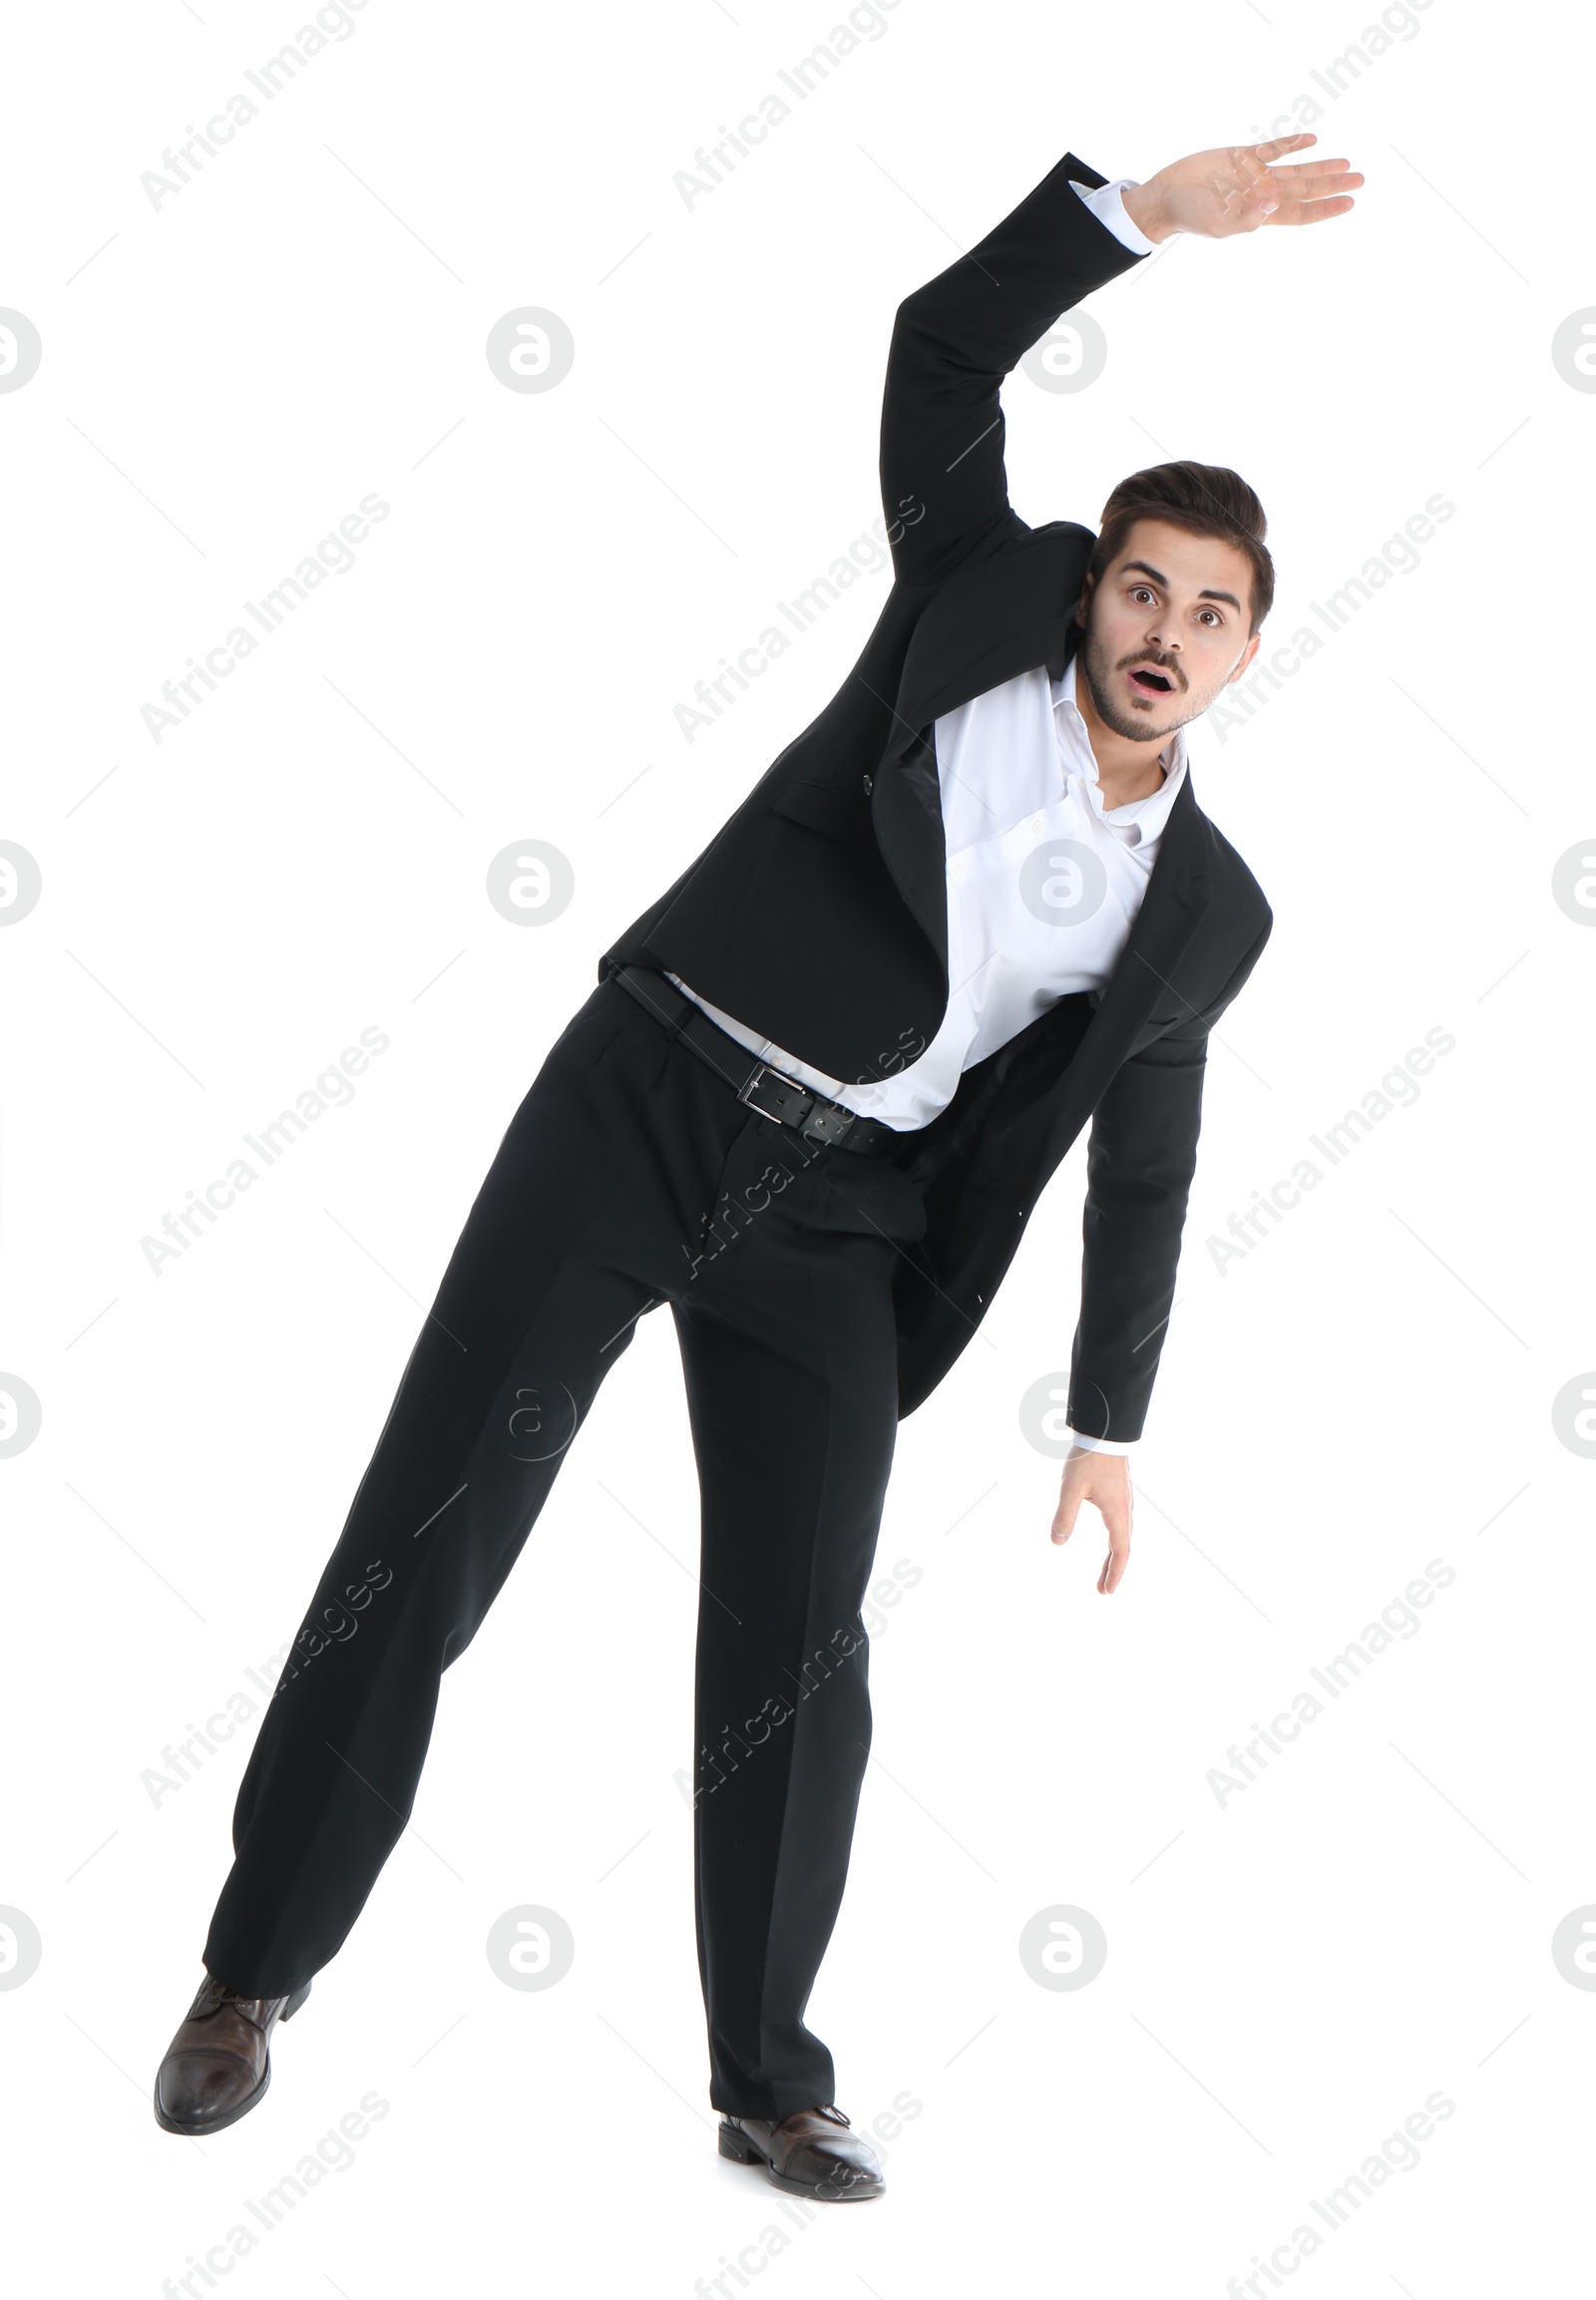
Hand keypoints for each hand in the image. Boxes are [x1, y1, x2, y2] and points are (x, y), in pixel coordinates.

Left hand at [1051, 1446, 1132, 1593]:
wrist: (1105, 1433)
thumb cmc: (1089, 1459)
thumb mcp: (1071, 1489)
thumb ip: (1065, 1516)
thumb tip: (1057, 1542)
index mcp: (1117, 1513)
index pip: (1120, 1552)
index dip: (1114, 1573)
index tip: (1106, 1591)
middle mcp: (1125, 1510)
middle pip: (1123, 1548)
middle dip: (1112, 1570)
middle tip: (1102, 1589)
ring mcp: (1125, 1502)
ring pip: (1123, 1537)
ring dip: (1114, 1557)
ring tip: (1103, 1572)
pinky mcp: (1121, 1494)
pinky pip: (1121, 1525)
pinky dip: (1116, 1541)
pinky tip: (1109, 1541)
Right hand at [1121, 134, 1362, 243]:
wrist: (1166, 196)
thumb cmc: (1189, 216)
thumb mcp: (1217, 223)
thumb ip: (1246, 218)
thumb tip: (1274, 205)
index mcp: (1261, 213)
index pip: (1301, 212)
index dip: (1326, 208)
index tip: (1350, 202)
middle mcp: (1263, 193)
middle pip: (1305, 189)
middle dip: (1333, 185)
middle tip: (1360, 179)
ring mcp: (1254, 174)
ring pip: (1296, 169)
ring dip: (1321, 166)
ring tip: (1345, 163)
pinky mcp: (1241, 156)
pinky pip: (1273, 148)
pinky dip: (1292, 144)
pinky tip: (1311, 140)